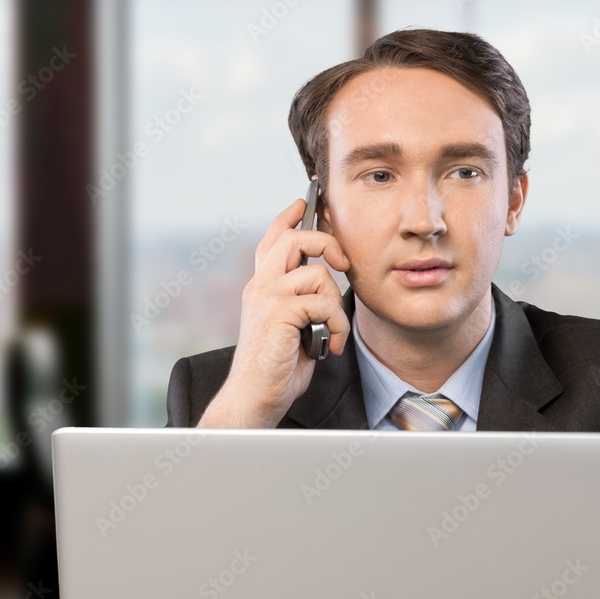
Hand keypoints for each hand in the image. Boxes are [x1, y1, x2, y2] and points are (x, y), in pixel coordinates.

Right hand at [198, 197, 351, 427]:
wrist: (255, 397)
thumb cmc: (278, 367)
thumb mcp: (294, 325)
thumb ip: (303, 300)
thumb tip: (330, 283)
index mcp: (262, 286)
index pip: (273, 240)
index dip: (288, 217)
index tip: (304, 201)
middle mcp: (260, 286)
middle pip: (293, 238)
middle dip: (326, 241)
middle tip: (344, 263)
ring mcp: (267, 297)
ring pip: (317, 274)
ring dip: (335, 306)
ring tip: (332, 332)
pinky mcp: (278, 313)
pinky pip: (323, 303)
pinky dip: (335, 326)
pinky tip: (329, 345)